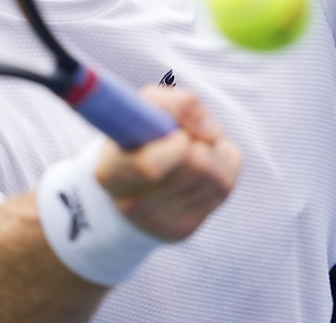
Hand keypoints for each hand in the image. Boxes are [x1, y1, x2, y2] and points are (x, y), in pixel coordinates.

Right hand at [94, 86, 241, 241]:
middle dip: (200, 141)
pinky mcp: (184, 230)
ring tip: (194, 149)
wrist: (130, 184)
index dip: (178, 144)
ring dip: (213, 152)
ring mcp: (160, 222)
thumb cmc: (139, 136)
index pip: (150, 166)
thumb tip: (211, 132)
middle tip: (187, 135)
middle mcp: (132, 204)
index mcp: (111, 172)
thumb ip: (176, 104)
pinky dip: (222, 168)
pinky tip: (203, 168)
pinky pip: (224, 188)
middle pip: (197, 166)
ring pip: (216, 177)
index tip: (181, 134)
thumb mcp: (145, 107)